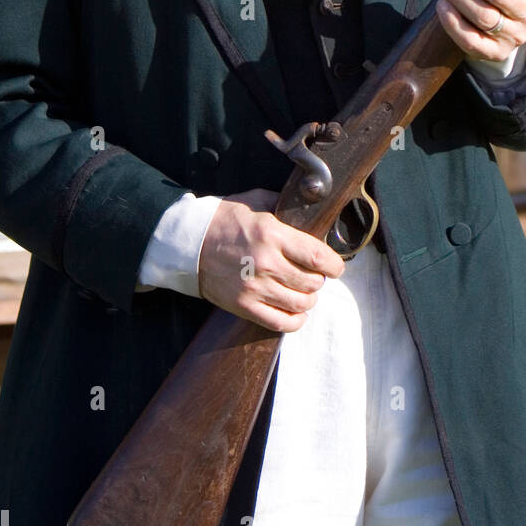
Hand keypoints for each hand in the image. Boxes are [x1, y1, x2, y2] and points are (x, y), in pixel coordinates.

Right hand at [198, 187, 345, 331]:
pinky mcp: (244, 306)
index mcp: (272, 234)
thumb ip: (284, 207)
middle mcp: (266, 263)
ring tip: (303, 291)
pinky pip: (281, 323)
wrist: (189, 244)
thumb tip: (312, 209)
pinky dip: (295, 320)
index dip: (334, 265)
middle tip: (314, 274)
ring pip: (301, 304)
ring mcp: (254, 288)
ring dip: (308, 299)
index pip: (317, 257)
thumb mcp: (255, 202)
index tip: (336, 266)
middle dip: (319, 280)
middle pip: (312, 283)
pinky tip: (295, 311)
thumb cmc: (224, 220)